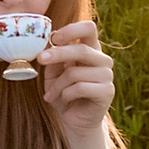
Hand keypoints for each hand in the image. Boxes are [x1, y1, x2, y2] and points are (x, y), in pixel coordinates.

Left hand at [36, 20, 116, 148]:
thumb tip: (47, 46)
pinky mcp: (107, 91)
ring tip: (50, 93)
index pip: (88, 28)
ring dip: (57, 84)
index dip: (71, 30)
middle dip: (58, 54)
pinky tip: (63, 99)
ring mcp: (107, 75)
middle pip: (82, 49)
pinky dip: (66, 94)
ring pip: (75, 72)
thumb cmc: (64, 93)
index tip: (54, 38)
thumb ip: (53, 59)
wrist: (76, 120)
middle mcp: (102, 59)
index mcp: (91, 49)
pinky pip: (80, 87)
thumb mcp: (53, 74)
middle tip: (40, 59)